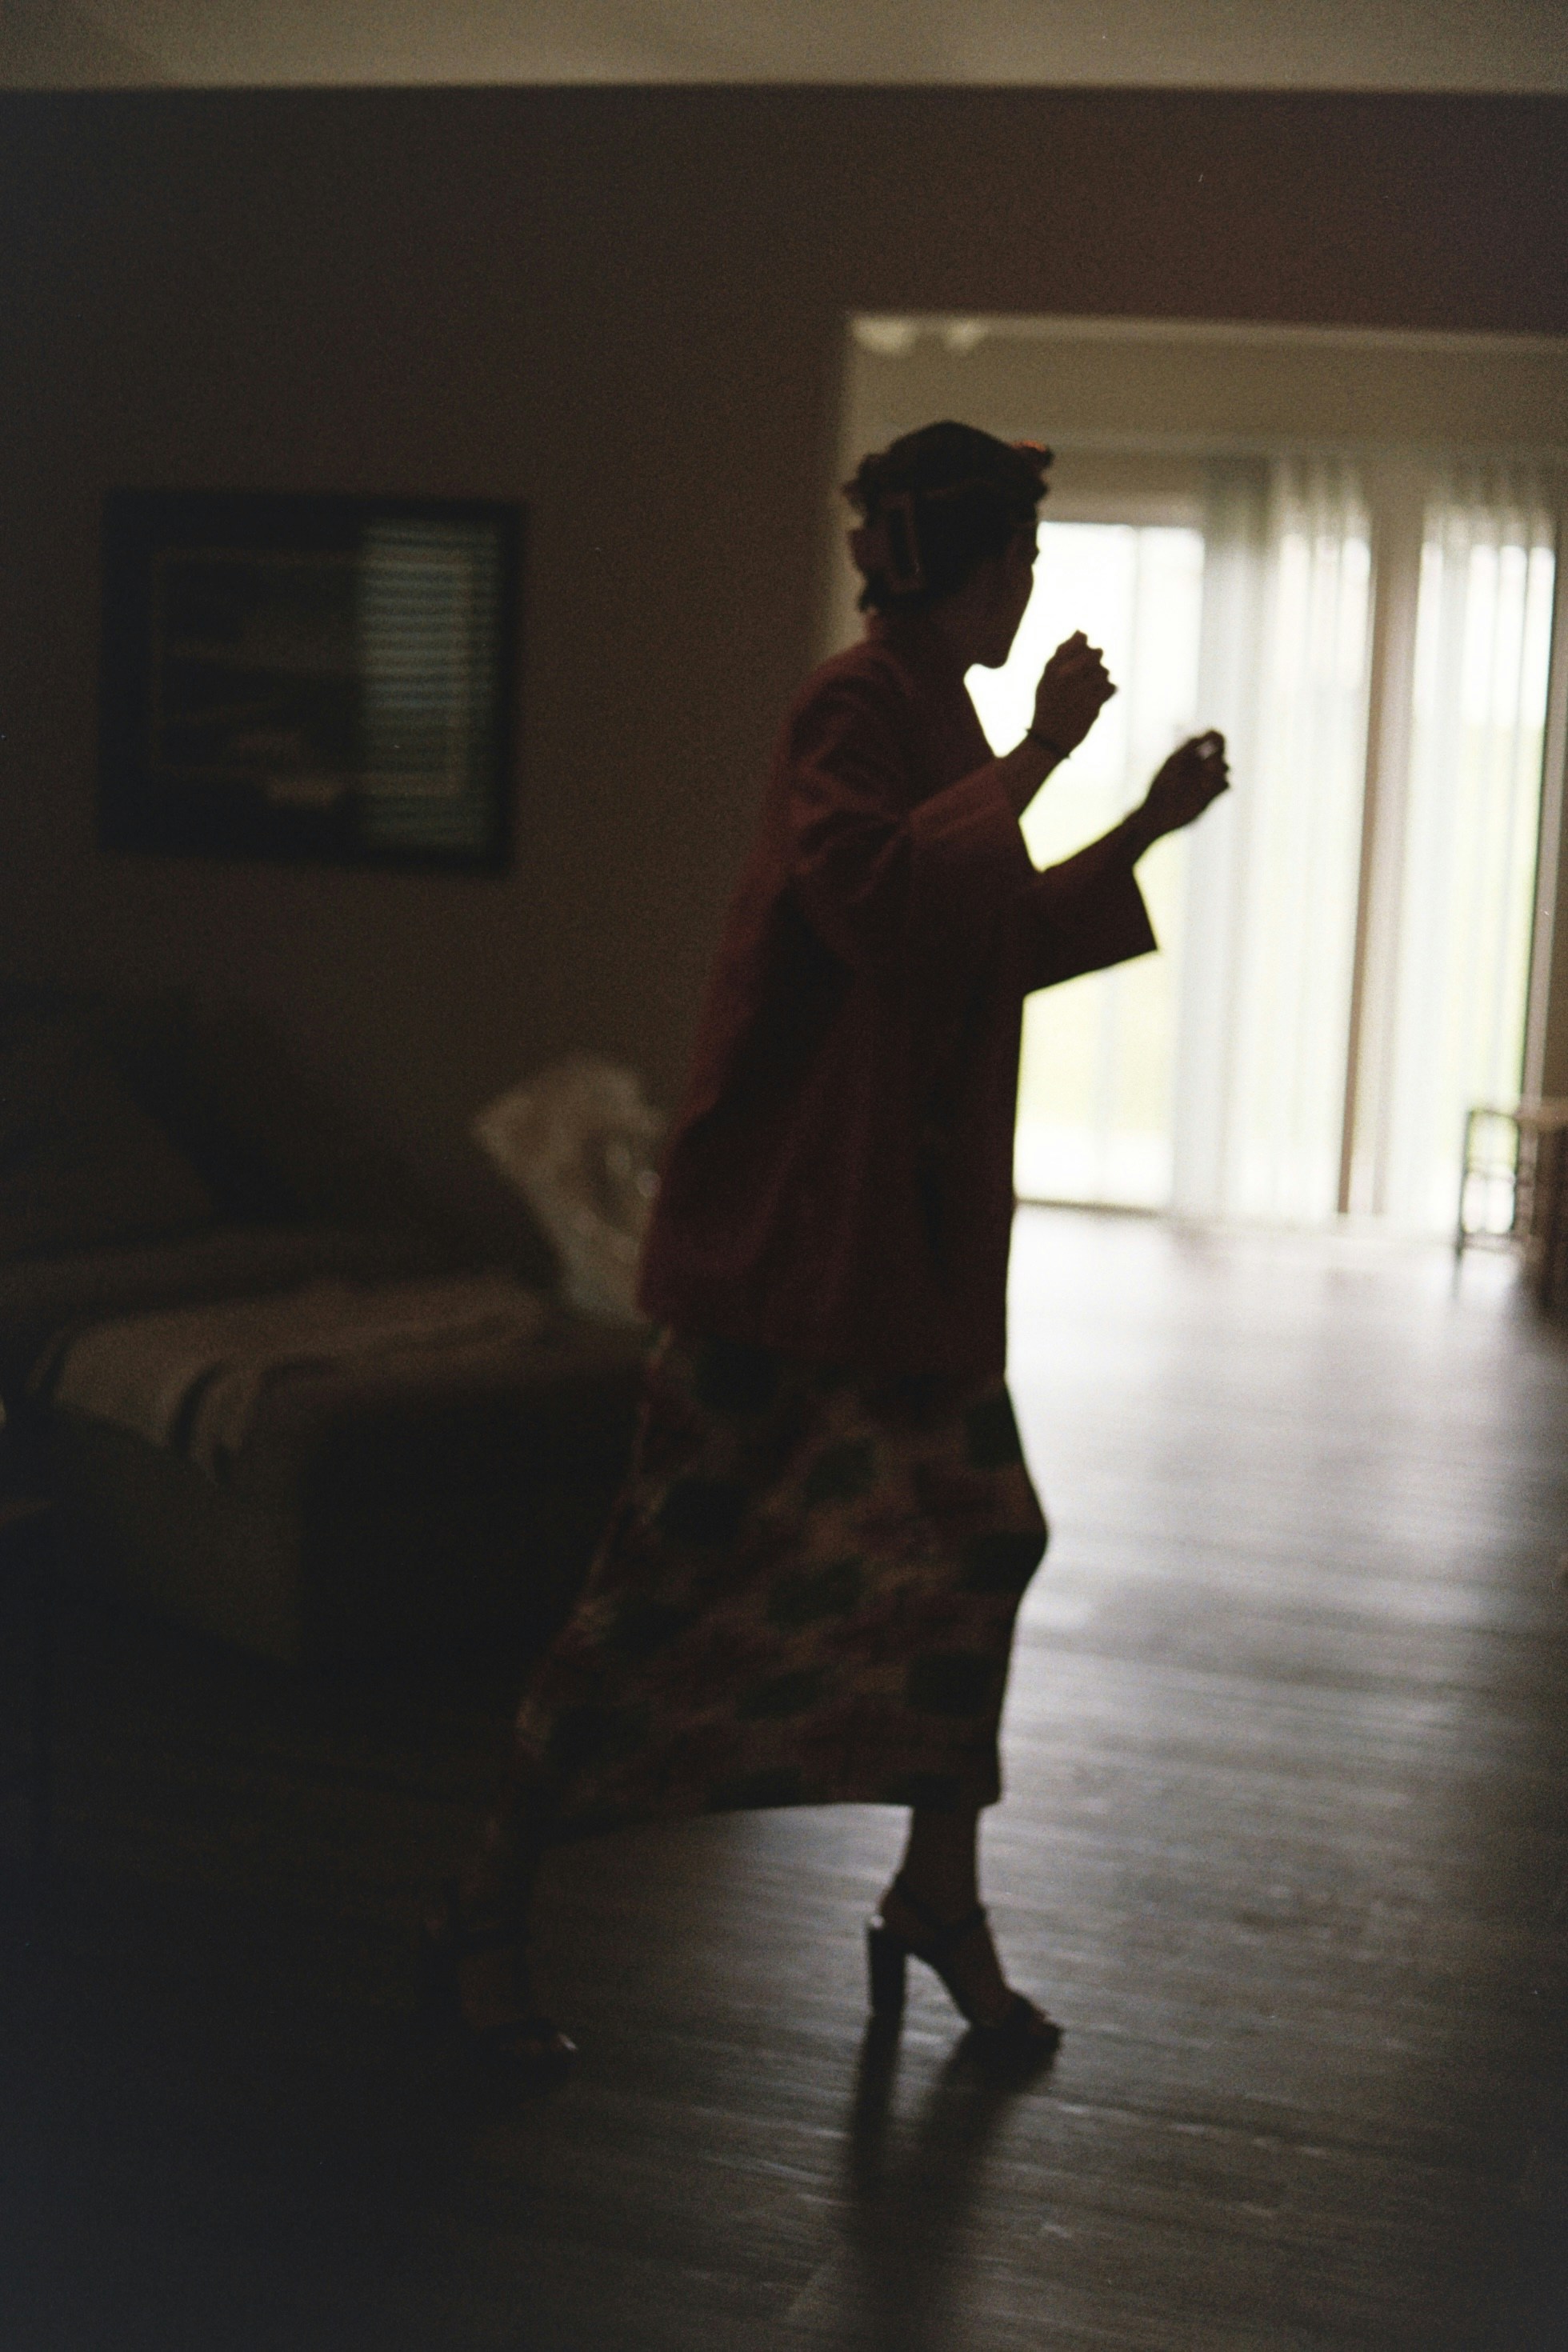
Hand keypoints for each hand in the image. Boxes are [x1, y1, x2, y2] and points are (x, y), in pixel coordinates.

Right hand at [1032, 632, 1116, 755]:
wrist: (1049, 739)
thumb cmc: (1048, 705)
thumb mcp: (1046, 677)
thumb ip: (1062, 653)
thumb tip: (1081, 631)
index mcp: (1053, 668)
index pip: (1081, 641)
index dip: (1084, 645)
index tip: (1080, 655)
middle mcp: (1066, 677)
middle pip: (1097, 654)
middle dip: (1096, 660)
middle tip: (1088, 672)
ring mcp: (1081, 692)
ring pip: (1104, 671)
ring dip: (1101, 677)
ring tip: (1089, 688)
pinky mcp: (1093, 706)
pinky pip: (1111, 688)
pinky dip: (1107, 690)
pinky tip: (1097, 697)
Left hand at [1139, 731, 1228, 838]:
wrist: (1158, 814)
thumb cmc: (1161, 787)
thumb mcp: (1172, 766)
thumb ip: (1185, 751)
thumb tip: (1199, 737)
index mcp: (1189, 755)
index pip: (1209, 738)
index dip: (1215, 735)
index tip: (1215, 736)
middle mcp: (1200, 766)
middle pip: (1220, 751)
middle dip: (1220, 750)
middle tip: (1210, 757)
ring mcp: (1206, 780)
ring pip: (1226, 767)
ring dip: (1222, 767)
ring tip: (1209, 773)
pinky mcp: (1211, 796)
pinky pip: (1227, 784)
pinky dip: (1224, 783)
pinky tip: (1211, 788)